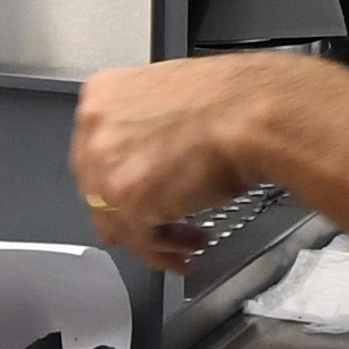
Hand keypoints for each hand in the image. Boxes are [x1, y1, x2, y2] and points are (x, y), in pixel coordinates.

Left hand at [72, 56, 278, 270]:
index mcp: (102, 96)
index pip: (96, 154)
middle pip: (101, 191)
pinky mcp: (129, 201)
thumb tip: (150, 164)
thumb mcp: (171, 100)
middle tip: (164, 226)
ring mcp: (106, 166)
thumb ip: (144, 130)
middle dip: (135, 214)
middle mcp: (94, 130)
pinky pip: (142, 241)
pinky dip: (165, 252)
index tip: (143, 195)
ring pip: (118, 221)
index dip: (122, 182)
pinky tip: (187, 251)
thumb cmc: (231, 100)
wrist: (253, 113)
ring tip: (186, 244)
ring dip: (153, 238)